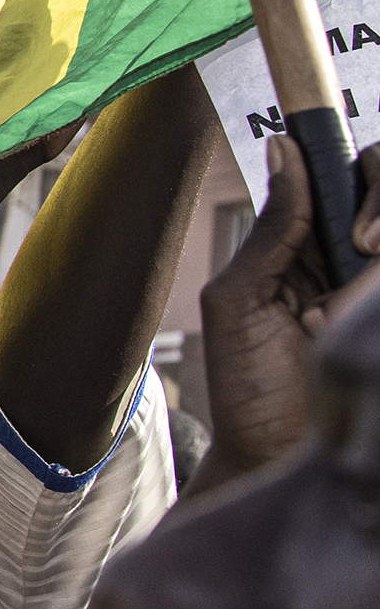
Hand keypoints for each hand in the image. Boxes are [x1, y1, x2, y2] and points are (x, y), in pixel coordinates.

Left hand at [197, 137, 379, 477]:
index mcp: (314, 242)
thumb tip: (286, 150)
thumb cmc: (249, 384)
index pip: (357, 173)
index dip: (366, 171)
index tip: (347, 198)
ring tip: (327, 317)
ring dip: (368, 275)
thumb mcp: (243, 297)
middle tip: (364, 247)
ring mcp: (375, 289)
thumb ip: (274, 229)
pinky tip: (330, 326)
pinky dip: (367, 296)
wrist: (273, 457)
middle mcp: (359, 259)